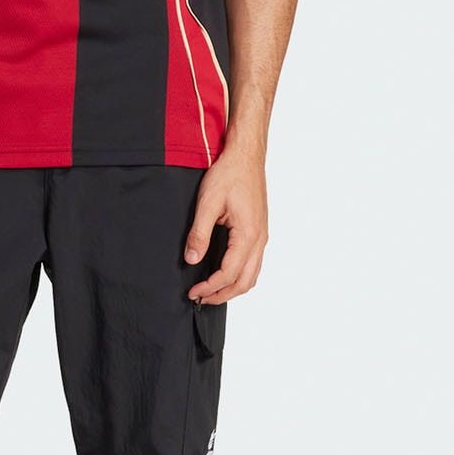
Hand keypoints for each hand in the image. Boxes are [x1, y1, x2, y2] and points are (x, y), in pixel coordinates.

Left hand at [184, 147, 266, 303]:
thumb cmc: (229, 174)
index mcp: (248, 235)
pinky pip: (253, 263)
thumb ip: (199, 233)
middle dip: (222, 294)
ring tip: (211, 291)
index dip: (210, 287)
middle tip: (200, 299)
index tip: (193, 292)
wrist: (246, 155)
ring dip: (232, 287)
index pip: (229, 273)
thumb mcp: (208, 203)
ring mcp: (262, 236)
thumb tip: (191, 259)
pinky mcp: (259, 232)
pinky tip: (224, 273)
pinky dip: (240, 275)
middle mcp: (259, 239)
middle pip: (245, 281)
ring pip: (252, 274)